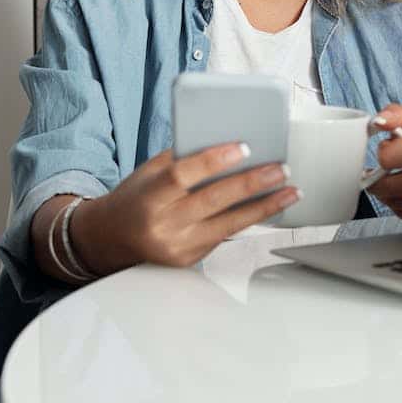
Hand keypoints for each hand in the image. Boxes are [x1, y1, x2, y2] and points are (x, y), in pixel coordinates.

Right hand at [69, 143, 300, 272]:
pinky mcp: (190, 260)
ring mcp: (177, 248)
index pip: (182, 175)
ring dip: (264, 206)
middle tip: (280, 168)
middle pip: (213, 201)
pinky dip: (249, 220)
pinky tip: (269, 207)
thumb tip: (227, 141)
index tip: (243, 147)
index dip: (213, 161)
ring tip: (290, 191)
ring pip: (229, 225)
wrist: (111, 238)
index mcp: (149, 198)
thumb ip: (182, 159)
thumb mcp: (149, 172)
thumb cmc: (135, 198)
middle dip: (252, 183)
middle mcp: (162, 226)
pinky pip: (225, 236)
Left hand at [365, 104, 401, 228]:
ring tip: (393, 182)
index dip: (382, 155)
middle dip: (377, 181)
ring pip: (396, 205)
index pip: (389, 158)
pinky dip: (399, 208)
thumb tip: (379, 121)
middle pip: (390, 187)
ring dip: (387, 195)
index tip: (386, 152)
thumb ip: (394, 115)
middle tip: (377, 174)